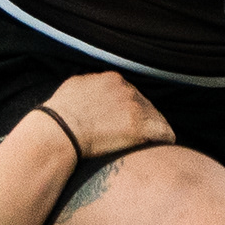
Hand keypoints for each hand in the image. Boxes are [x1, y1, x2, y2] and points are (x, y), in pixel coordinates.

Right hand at [41, 72, 172, 156]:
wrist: (58, 130)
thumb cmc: (59, 113)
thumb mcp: (74, 87)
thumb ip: (90, 84)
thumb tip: (92, 87)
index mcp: (112, 79)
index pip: (130, 92)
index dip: (128, 107)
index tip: (125, 120)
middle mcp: (126, 90)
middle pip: (144, 104)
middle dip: (141, 117)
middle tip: (137, 134)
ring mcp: (134, 108)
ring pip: (155, 117)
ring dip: (153, 128)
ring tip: (154, 142)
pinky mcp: (139, 127)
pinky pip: (164, 132)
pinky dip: (165, 138)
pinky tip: (165, 145)